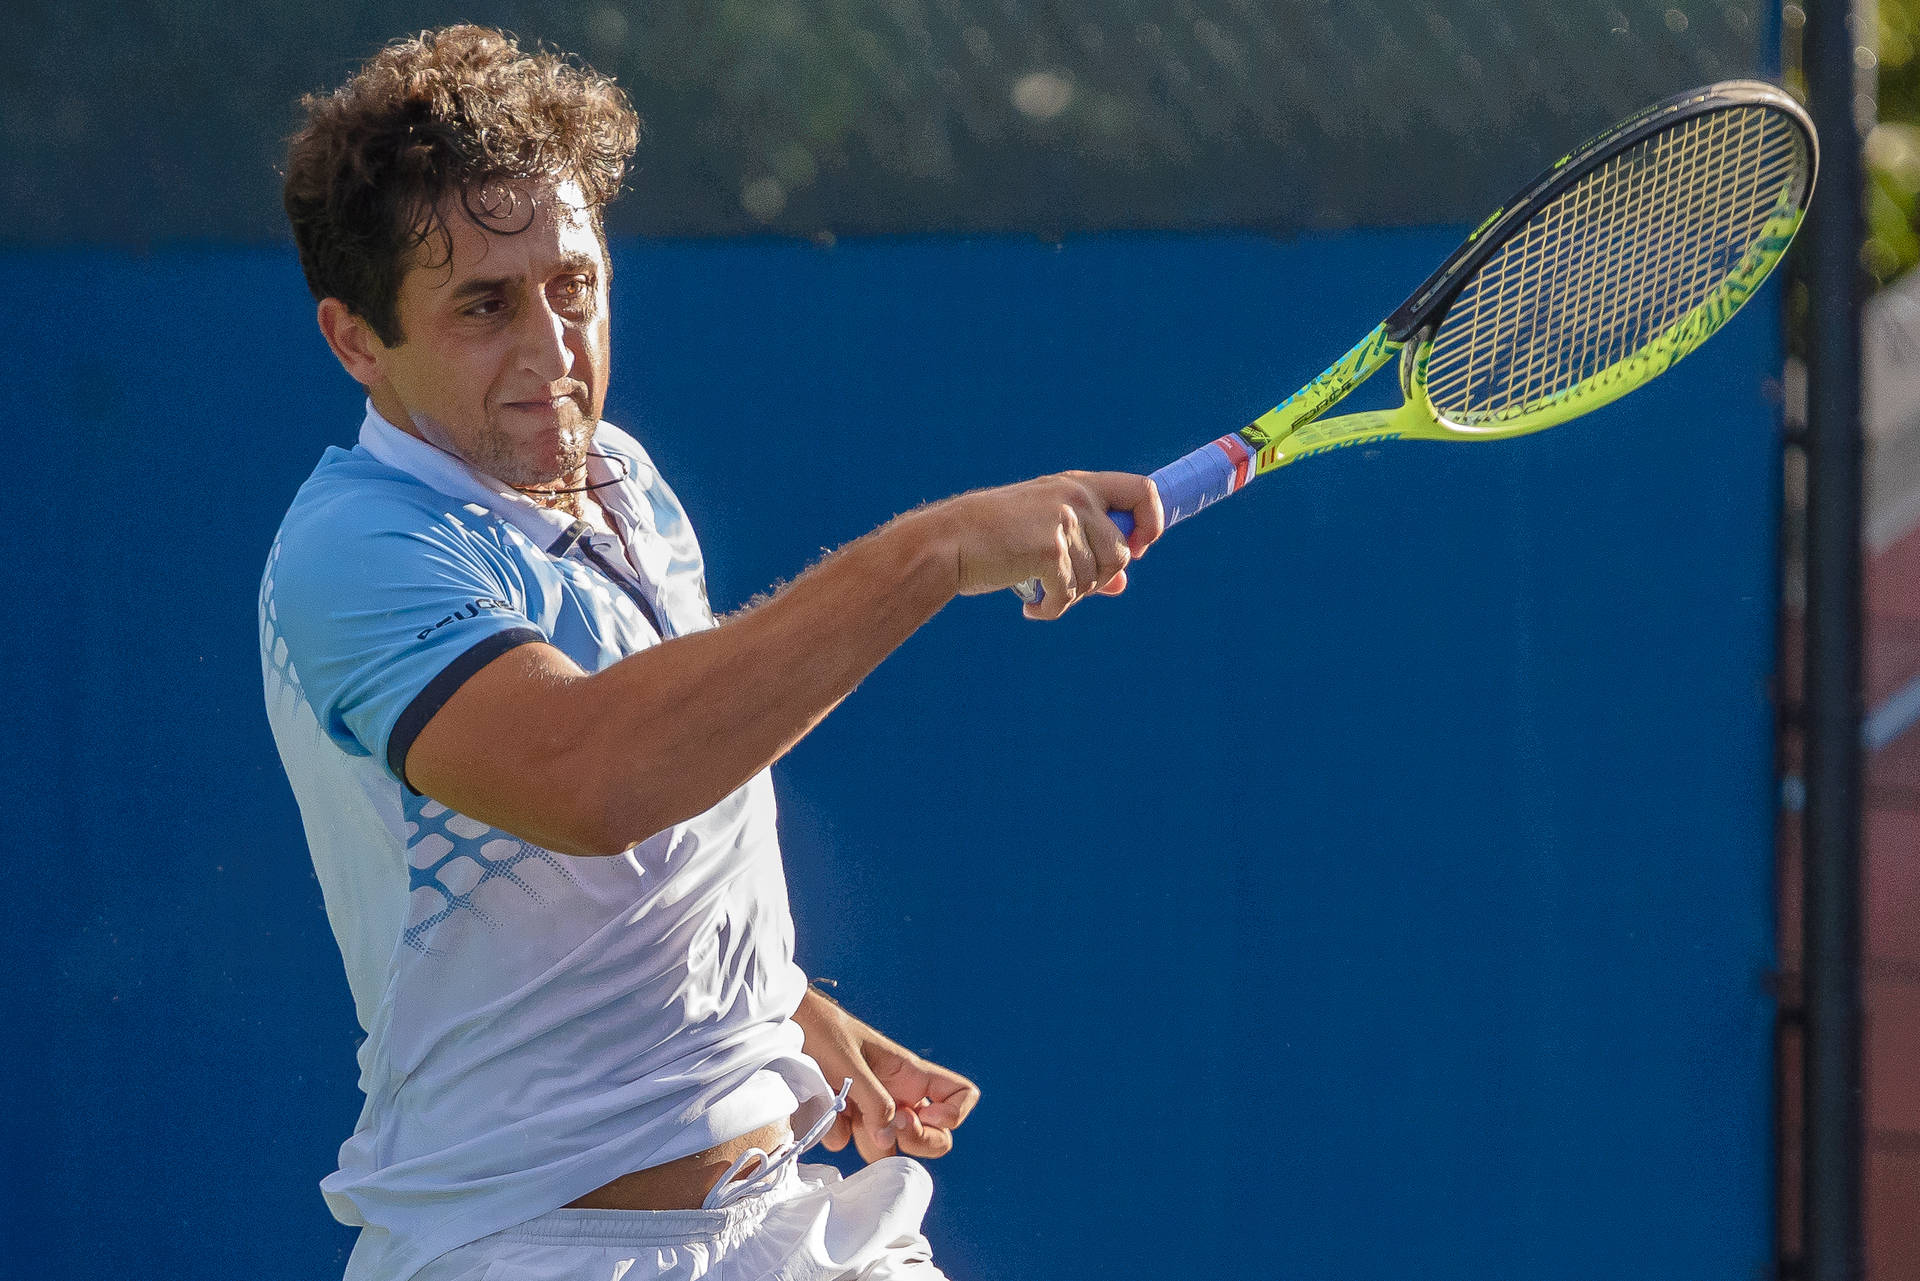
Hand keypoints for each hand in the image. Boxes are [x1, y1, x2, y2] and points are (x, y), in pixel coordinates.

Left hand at [792, 987, 979, 1162]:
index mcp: (911, 1074)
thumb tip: (889, 1142)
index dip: (954, 1114)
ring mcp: (873, 1110)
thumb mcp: (852, 1063)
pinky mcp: (846, 1120)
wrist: (788, 1026)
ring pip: (890, 1148)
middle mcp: (899, 1095)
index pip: (961, 1095)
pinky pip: (851, 1142)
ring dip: (869, 1140)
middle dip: (917, 1141)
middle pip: (934, 1137)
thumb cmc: (824, 1031)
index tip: (925, 1115)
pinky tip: (825, 1111)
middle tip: (889, 1127)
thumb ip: (874, 1101)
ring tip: (847, 1112)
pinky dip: (837, 1133)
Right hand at [925, 471, 1164, 619]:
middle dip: (1099, 579)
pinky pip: (1070, 595)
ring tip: (1044, 593)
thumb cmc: (994, 539)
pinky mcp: (1050, 550)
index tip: (1141, 547)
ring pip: (1097, 578)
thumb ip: (1086, 551)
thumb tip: (1121, 584)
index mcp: (1078, 485)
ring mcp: (1064, 521)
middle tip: (1068, 586)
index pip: (1142, 490)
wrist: (949, 543)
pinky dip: (1052, 609)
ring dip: (1071, 596)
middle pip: (1121, 551)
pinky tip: (1032, 607)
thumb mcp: (1045, 534)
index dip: (1151, 521)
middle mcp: (1076, 497)